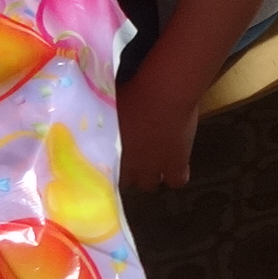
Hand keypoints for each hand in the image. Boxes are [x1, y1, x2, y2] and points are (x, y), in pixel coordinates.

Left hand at [117, 70, 199, 190]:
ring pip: (152, 186)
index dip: (114, 167)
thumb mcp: (112, 104)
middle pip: (130, 181)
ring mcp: (156, 166)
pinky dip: (177, 174)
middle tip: (139, 158)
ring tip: (158, 162)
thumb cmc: (134, 92)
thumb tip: (98, 113)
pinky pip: (178, 180)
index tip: (118, 158)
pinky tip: (177, 159)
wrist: (166, 94)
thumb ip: (106, 116)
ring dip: (153, 176)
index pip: (109, 172)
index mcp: (112, 151)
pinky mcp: (179, 162)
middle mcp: (131, 163)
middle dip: (133, 173)